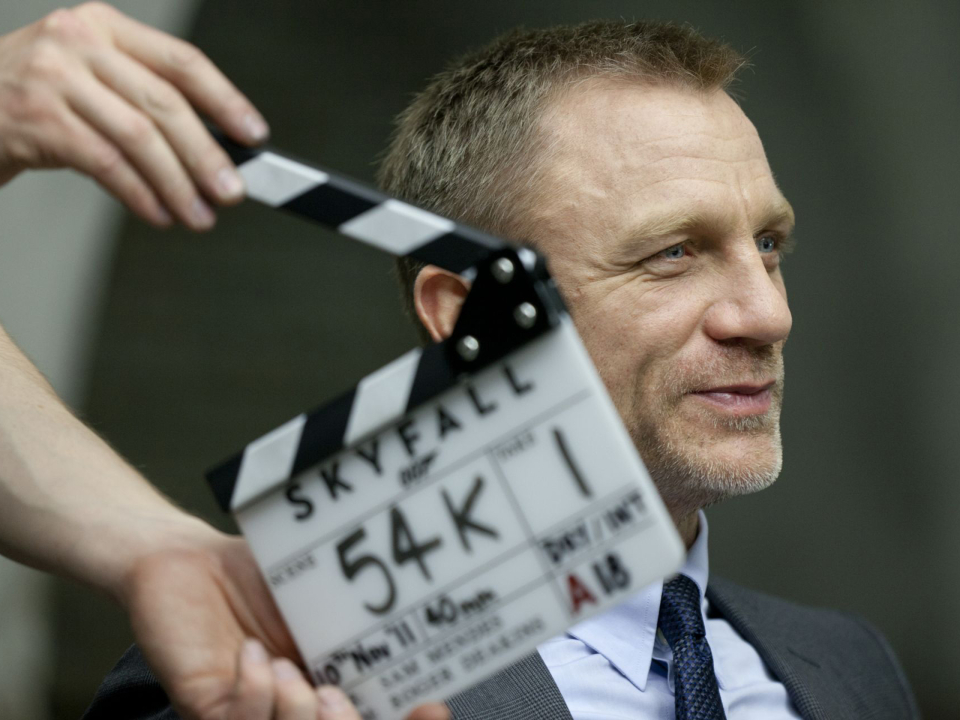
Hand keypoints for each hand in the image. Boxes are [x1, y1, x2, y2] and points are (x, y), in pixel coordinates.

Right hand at [0, 2, 267, 228]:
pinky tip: (158, 212)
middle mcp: (79, 42)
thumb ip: (142, 97)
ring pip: (138, 137)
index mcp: (104, 26)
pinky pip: (106, 163)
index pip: (181, 61)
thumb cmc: (35, 97)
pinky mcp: (36, 118)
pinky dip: (139, 193)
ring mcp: (53, 78)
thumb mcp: (90, 78)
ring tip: (198, 214)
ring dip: (177, 184)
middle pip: (164, 104)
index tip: (254, 134)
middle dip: (206, 155)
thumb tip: (212, 149)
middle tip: (231, 191)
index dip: (226, 100)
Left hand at [123, 524, 448, 719]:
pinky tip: (250, 655)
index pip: (373, 710)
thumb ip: (358, 607)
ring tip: (286, 669)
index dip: (409, 718)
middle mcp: (298, 704)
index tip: (430, 705)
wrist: (187, 558)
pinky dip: (252, 697)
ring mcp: (254, 710)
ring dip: (292, 715)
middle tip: (333, 695)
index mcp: (333, 679)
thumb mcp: (318, 586)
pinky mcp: (208, 706)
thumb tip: (422, 603)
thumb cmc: (257, 570)